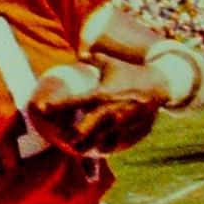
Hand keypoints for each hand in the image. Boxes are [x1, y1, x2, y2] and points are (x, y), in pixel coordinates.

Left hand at [28, 59, 167, 157]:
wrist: (160, 85)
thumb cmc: (132, 74)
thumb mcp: (112, 64)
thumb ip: (94, 59)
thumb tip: (81, 52)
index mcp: (100, 94)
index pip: (73, 102)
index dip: (56, 106)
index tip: (42, 109)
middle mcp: (108, 112)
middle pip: (82, 130)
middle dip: (70, 136)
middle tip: (62, 138)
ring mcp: (119, 124)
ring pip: (96, 142)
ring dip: (84, 147)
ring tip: (76, 149)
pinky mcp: (129, 132)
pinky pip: (112, 146)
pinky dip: (102, 150)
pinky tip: (96, 151)